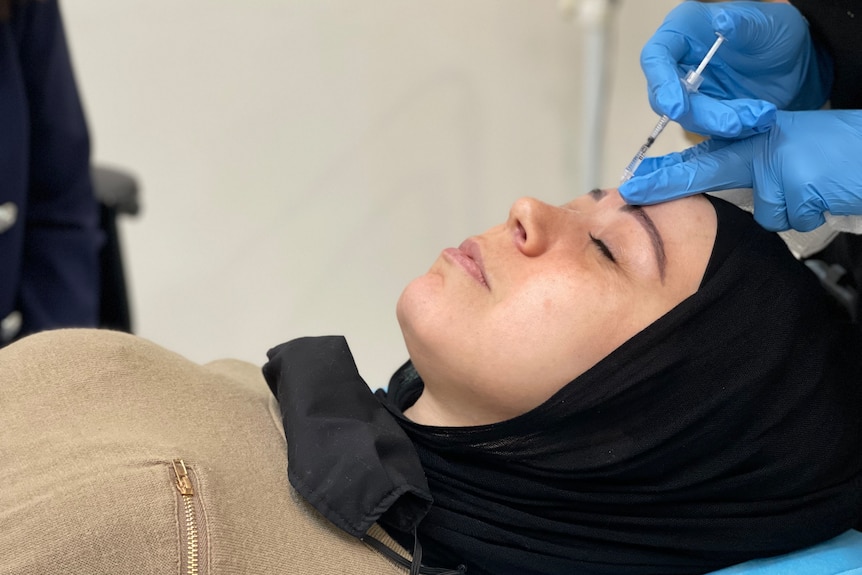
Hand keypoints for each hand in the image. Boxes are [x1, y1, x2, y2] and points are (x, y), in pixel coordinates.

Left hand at [619, 110, 861, 231]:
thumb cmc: (839, 152)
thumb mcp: (788, 149)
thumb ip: (752, 166)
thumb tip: (716, 192)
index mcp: (760, 138)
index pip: (705, 156)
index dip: (667, 172)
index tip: (632, 185)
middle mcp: (765, 148)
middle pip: (709, 173)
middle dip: (669, 184)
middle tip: (633, 192)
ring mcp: (782, 168)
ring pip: (764, 213)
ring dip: (789, 210)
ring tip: (814, 188)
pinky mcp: (801, 186)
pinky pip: (792, 220)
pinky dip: (810, 214)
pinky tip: (826, 195)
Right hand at [642, 1, 830, 137]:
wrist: (796, 61)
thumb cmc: (776, 33)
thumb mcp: (766, 24)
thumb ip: (743, 24)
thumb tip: (721, 23)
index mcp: (683, 32)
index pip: (656, 57)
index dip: (661, 84)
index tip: (677, 107)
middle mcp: (679, 62)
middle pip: (667, 97)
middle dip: (701, 113)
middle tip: (732, 122)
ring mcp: (691, 90)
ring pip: (689, 117)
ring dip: (721, 123)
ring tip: (758, 115)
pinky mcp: (704, 112)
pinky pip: (708, 128)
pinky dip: (733, 129)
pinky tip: (758, 119)